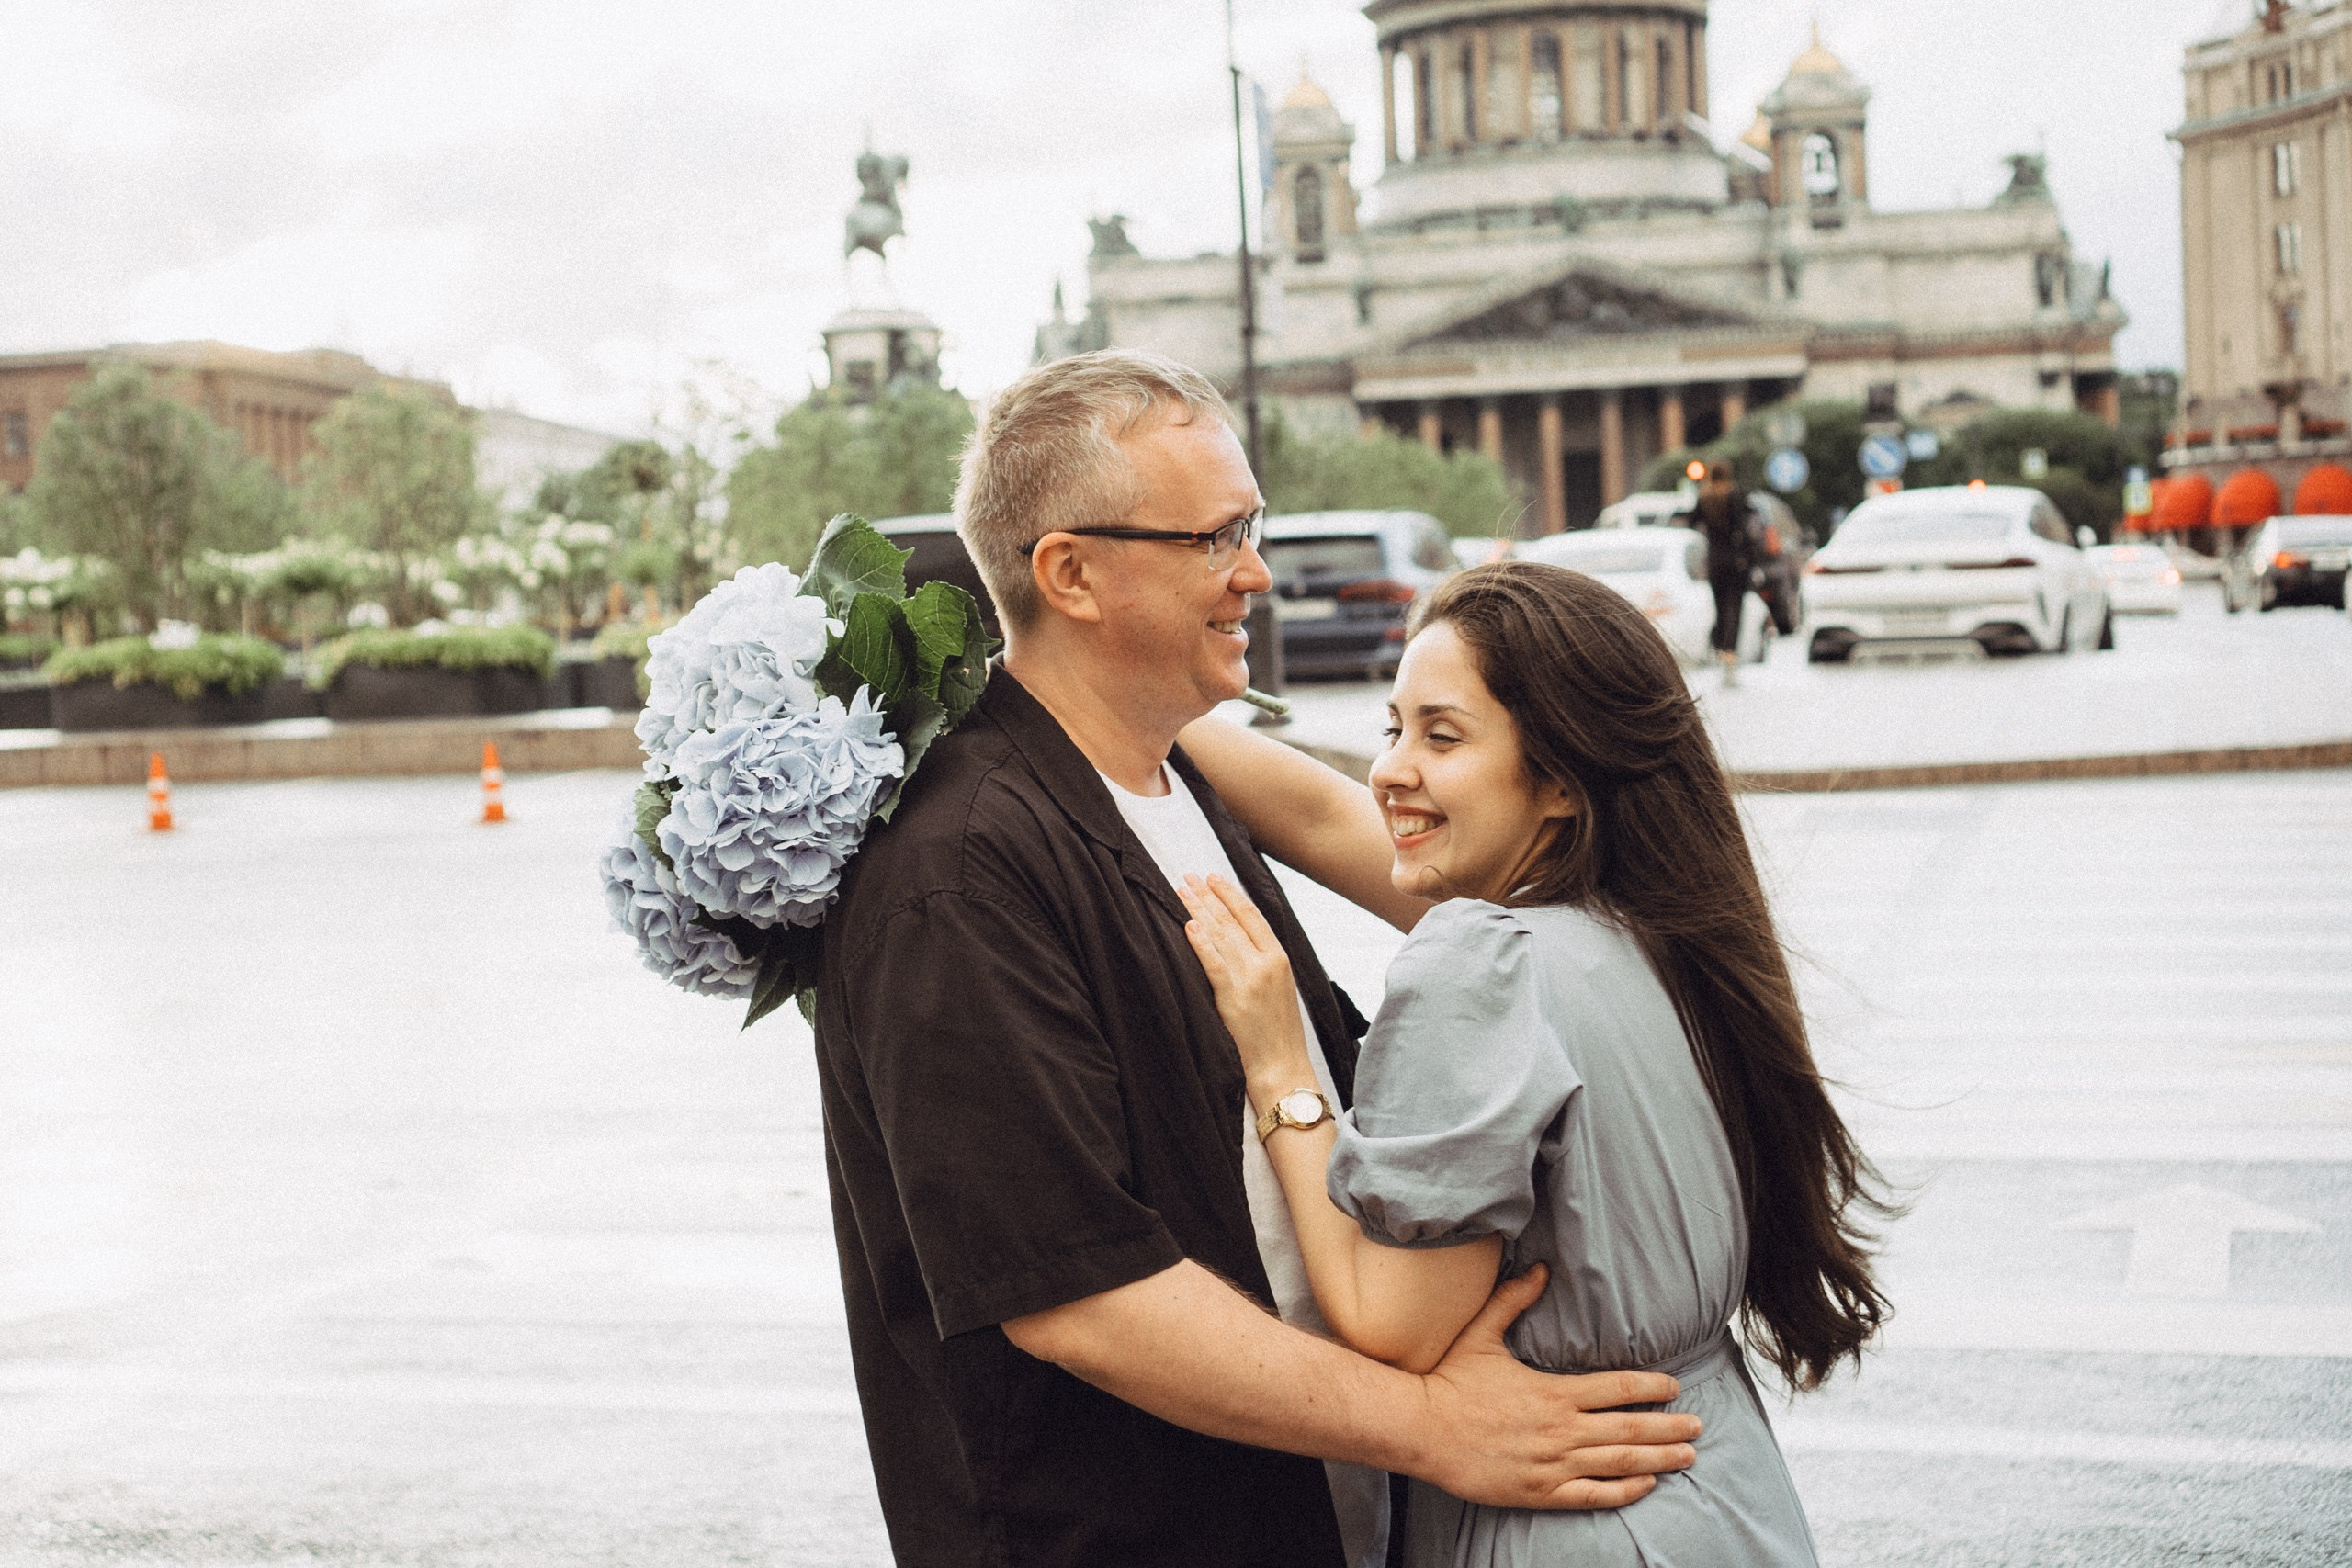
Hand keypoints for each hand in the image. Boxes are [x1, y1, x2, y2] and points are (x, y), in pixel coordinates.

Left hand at [1179, 874, 1310, 1089]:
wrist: (1283, 1069)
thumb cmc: (1279, 1035)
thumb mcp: (1280, 990)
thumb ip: (1262, 965)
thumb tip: (1237, 942)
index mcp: (1280, 959)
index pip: (1251, 916)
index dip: (1230, 894)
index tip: (1213, 877)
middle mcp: (1266, 964)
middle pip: (1231, 921)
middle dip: (1207, 896)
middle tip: (1188, 876)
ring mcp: (1251, 979)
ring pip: (1220, 936)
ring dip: (1197, 910)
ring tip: (1180, 890)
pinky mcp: (1234, 998)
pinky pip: (1213, 964)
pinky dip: (1200, 943)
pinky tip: (1188, 926)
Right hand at [1414, 1265, 1700, 1509]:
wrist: (1420, 1429)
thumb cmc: (1449, 1381)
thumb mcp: (1481, 1333)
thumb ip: (1514, 1300)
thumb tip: (1541, 1269)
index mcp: (1552, 1391)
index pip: (1617, 1388)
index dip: (1651, 1387)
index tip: (1675, 1387)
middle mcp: (1560, 1429)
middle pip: (1629, 1428)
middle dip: (1669, 1427)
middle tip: (1698, 1426)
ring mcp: (1553, 1464)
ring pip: (1619, 1463)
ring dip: (1658, 1459)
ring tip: (1687, 1456)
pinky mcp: (1540, 1491)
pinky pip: (1593, 1495)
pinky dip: (1624, 1491)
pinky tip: (1646, 1485)